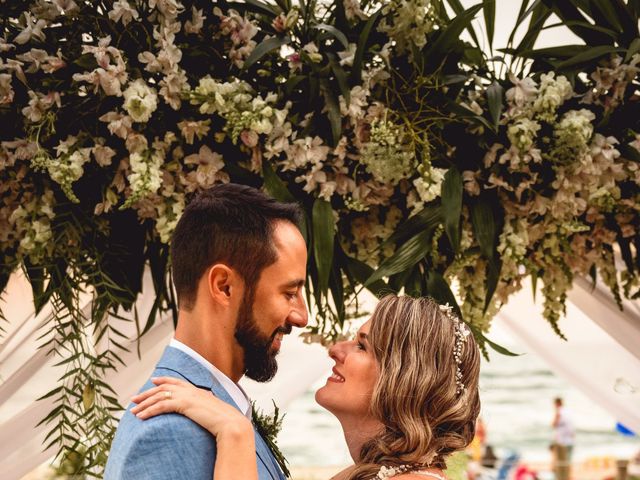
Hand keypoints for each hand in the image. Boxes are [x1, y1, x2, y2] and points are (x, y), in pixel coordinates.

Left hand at [130, 376, 251, 438]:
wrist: (229, 421)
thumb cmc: (222, 418)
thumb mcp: (210, 409)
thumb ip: (203, 406)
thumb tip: (200, 410)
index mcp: (195, 390)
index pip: (176, 381)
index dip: (163, 380)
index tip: (152, 381)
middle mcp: (189, 389)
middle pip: (162, 388)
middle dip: (146, 393)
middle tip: (133, 399)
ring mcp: (186, 395)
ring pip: (159, 397)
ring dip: (143, 404)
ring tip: (133, 411)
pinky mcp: (183, 404)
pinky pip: (161, 406)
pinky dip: (149, 411)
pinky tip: (141, 417)